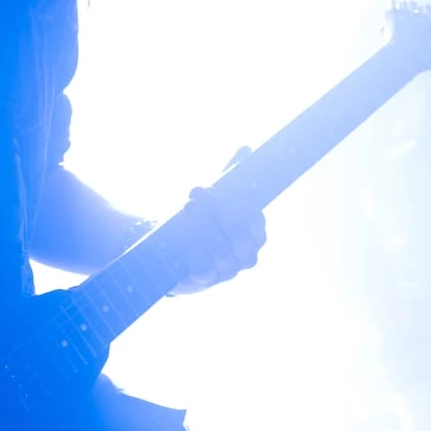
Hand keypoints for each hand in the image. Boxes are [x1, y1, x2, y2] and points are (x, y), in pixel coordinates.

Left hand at [169, 160, 266, 293]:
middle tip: (196, 194)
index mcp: (255, 234)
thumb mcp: (217, 197)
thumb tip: (246, 149)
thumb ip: (233, 176)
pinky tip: (180, 236)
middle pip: (239, 235)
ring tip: (186, 209)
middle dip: (217, 212)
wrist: (175, 251)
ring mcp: (228, 271)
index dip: (232, 202)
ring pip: (223, 253)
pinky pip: (205, 267)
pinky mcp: (206, 281)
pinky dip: (193, 249)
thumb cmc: (203, 221)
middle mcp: (247, 256)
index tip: (210, 187)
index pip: (252, 217)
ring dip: (203, 228)